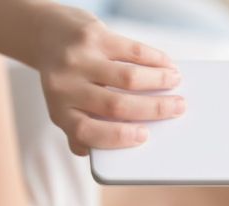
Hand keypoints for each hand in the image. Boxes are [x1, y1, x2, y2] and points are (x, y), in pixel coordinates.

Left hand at [36, 5, 185, 155]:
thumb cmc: (69, 81)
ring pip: (128, 77)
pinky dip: (155, 59)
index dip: (117, 137)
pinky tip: (166, 65)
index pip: (87, 132)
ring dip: (159, 80)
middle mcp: (65, 88)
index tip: (144, 136)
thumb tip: (128, 146)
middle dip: (154, 109)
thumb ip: (86, 133)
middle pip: (116, 105)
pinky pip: (131, 50)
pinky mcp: (91, 36)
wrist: (50, 36)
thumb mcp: (68, 109)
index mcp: (61, 114)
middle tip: (178, 108)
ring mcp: (78, 60)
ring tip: (175, 82)